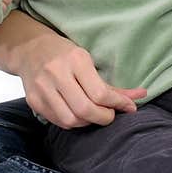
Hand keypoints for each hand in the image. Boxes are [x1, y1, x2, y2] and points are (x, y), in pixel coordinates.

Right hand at [16, 28, 145, 127]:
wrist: (29, 49)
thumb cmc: (64, 54)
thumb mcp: (88, 61)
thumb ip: (112, 84)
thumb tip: (142, 95)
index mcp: (75, 60)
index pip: (100, 93)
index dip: (117, 105)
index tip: (127, 107)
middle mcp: (56, 73)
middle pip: (85, 109)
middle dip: (104, 117)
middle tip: (110, 114)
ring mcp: (42, 88)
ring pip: (71, 120)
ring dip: (88, 122)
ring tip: (93, 114)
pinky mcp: (33, 101)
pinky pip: (58, 121)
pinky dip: (73, 122)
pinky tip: (78, 114)